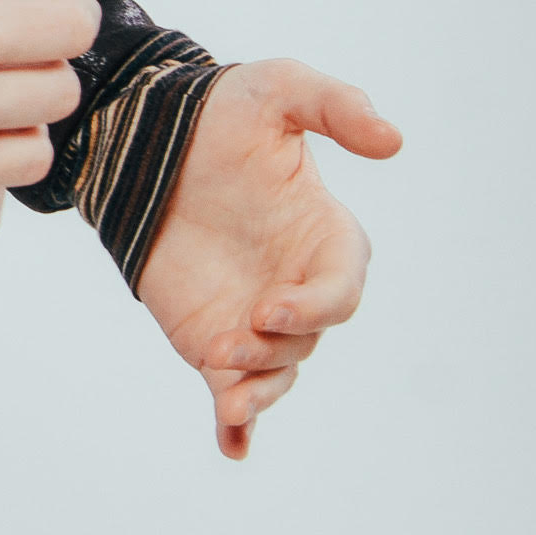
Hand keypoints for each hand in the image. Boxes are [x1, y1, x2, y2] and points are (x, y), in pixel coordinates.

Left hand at [136, 60, 401, 459]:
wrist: (143, 139)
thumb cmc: (220, 114)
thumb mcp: (279, 90)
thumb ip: (335, 106)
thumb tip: (392, 140)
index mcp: (323, 235)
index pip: (341, 287)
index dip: (316, 307)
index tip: (273, 307)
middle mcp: (296, 283)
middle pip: (309, 340)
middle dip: (279, 349)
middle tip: (233, 340)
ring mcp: (256, 316)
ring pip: (275, 373)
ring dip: (257, 390)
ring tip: (228, 396)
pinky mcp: (213, 336)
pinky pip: (233, 389)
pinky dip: (236, 424)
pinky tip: (233, 444)